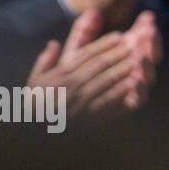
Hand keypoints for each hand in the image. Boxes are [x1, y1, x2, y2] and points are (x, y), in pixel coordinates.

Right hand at [26, 9, 151, 120]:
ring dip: (122, 68)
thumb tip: (54, 43)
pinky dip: (120, 91)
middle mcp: (69, 85)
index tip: (119, 36)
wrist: (30, 134)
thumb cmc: (35, 104)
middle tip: (134, 44)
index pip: (86, 54)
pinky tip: (132, 83)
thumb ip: (44, 61)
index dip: (104, 43)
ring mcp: (78, 101)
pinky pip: (105, 101)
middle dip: (118, 53)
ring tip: (137, 60)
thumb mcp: (34, 81)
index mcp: (59, 74)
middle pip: (98, 64)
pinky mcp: (85, 116)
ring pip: (104, 80)